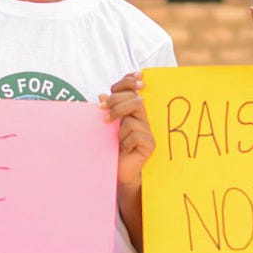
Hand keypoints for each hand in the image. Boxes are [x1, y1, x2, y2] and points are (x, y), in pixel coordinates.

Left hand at [99, 72, 153, 187]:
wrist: (120, 170)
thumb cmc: (113, 148)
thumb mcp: (107, 127)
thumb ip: (107, 110)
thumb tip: (101, 95)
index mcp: (133, 110)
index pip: (133, 89)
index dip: (127, 82)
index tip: (114, 87)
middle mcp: (143, 117)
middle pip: (134, 100)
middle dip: (116, 104)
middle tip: (103, 115)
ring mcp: (148, 130)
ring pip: (132, 118)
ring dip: (119, 128)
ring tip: (117, 139)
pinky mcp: (151, 144)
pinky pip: (136, 134)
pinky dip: (126, 141)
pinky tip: (126, 148)